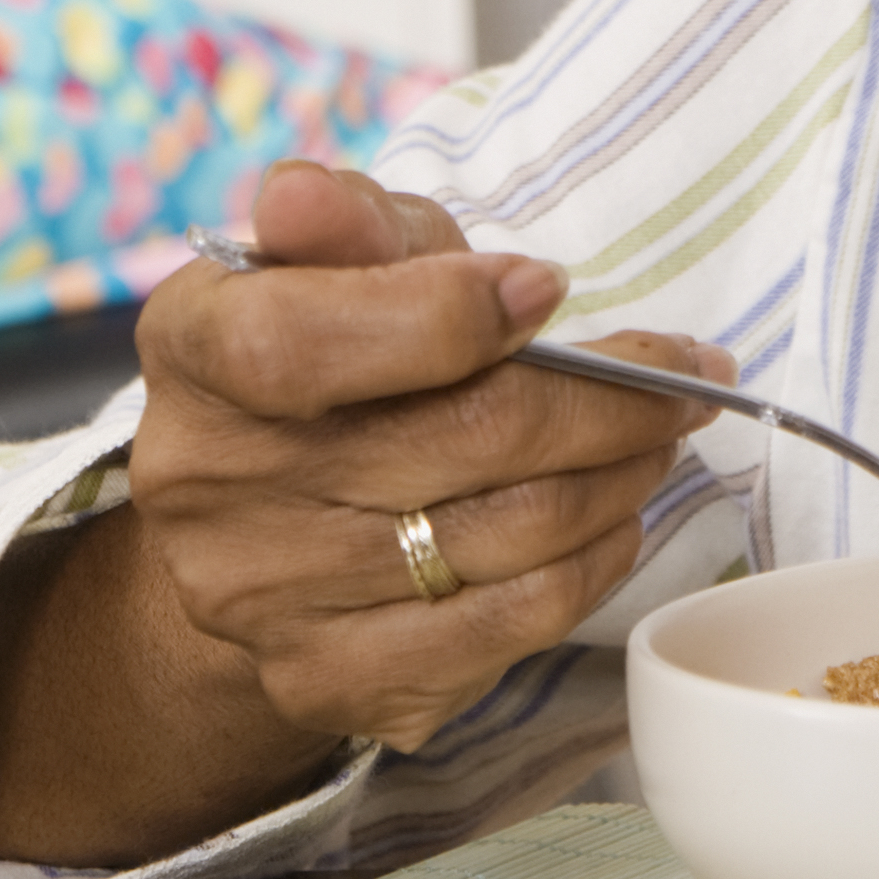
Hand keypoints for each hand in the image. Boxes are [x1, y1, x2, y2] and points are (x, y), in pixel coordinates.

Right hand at [123, 157, 726, 755]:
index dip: (450, 316)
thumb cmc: (327, 356)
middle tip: (684, 375)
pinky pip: (507, 628)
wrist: (257, 522)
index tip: (551, 290)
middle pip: (460, 440)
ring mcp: (262, 600)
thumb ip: (345, 219)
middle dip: (609, 400)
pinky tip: (610, 522)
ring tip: (657, 439)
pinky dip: (590, 567)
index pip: (309, 342)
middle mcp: (206, 487)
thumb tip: (308, 198)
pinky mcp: (328, 680)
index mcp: (194, 350)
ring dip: (619, 478)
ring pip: (508, 536)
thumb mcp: (336, 258)